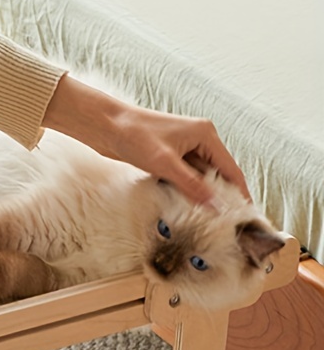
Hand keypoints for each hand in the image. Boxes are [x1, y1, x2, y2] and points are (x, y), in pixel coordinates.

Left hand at [42, 75, 249, 205]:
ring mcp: (182, 148)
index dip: (239, 192)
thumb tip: (216, 206)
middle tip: (225, 223)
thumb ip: (192, 185)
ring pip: (199, 177)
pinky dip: (185, 190)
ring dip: (200, 195)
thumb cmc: (133, 136)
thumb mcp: (165, 164)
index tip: (246, 214)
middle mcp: (198, 139)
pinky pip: (183, 177)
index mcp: (205, 134)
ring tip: (207, 220)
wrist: (104, 125)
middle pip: (217, 174)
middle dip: (219, 196)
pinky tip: (185, 207)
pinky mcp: (167, 156)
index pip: (230, 168)